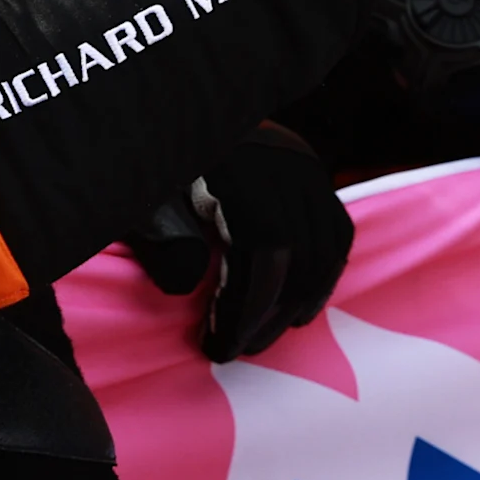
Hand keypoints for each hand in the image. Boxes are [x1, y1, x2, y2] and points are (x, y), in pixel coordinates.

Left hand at [120, 123, 355, 360]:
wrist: (175, 128)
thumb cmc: (152, 174)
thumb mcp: (142, 203)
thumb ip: (159, 240)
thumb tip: (186, 284)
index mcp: (238, 164)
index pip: (264, 245)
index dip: (246, 307)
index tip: (218, 346)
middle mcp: (281, 160)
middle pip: (299, 252)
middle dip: (269, 314)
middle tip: (238, 350)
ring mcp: (304, 164)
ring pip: (324, 248)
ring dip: (298, 303)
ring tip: (263, 336)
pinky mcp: (315, 173)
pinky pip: (337, 233)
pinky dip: (323, 277)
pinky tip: (297, 309)